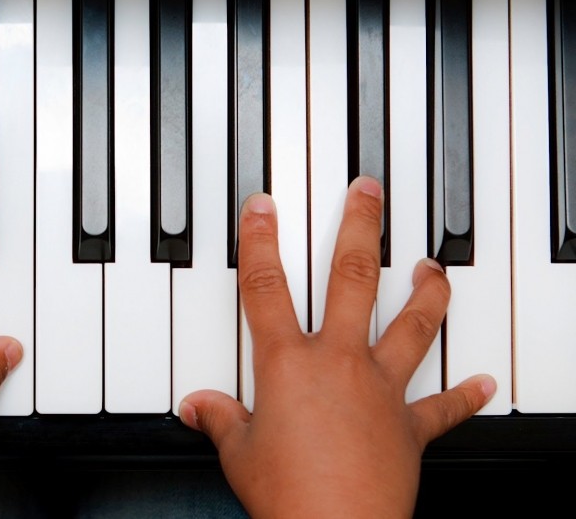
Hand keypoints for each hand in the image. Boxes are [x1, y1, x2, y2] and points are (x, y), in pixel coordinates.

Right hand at [179, 177, 494, 516]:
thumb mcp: (239, 454)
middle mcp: (339, 363)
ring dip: (426, 293)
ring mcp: (380, 390)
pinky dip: (466, 395)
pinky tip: (485, 383)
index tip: (264, 206)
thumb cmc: (288, 495)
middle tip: (369, 193)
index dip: (261, 241)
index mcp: (287, 365)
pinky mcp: (409, 426)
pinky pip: (444, 406)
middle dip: (360, 229)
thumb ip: (220, 420)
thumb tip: (197, 408)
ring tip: (433, 268)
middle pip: (352, 281)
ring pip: (411, 327)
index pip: (267, 287)